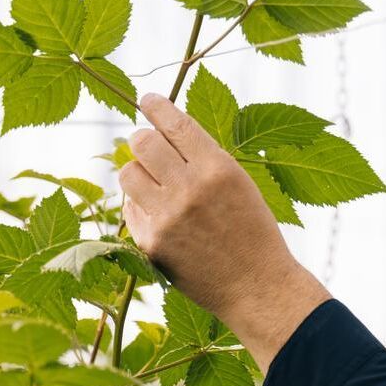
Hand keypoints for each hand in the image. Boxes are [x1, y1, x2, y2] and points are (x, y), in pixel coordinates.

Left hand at [118, 90, 327, 368]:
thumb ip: (204, 159)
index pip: (175, 123)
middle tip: (147, 145)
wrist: (258, 286)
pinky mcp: (151, 242)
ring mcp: (168, 217)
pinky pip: (130, 209)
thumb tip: (160, 132)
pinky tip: (160, 215)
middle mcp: (191, 188)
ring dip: (136, 171)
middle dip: (142, 139)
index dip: (156, 106)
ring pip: (127, 173)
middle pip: (142, 142)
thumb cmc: (252, 232)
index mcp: (219, 169)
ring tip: (152, 181)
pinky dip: (140, 206)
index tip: (147, 99)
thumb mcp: (240, 185)